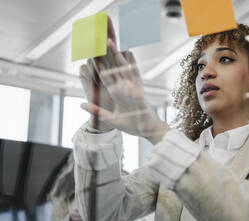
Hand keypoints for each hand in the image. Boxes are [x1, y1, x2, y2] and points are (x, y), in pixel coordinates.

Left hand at [80, 19, 168, 143]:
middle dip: (104, 55)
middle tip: (97, 41)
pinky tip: (129, 53)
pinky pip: (135, 74)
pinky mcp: (139, 90)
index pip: (103, 76)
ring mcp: (131, 87)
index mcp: (115, 93)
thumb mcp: (110, 118)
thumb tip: (80, 104)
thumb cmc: (131, 125)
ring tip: (109, 42)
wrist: (146, 131)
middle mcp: (122, 87)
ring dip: (115, 55)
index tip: (89, 54)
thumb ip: (96, 111)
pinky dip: (132, 63)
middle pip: (111, 68)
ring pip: (121, 67)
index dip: (96, 65)